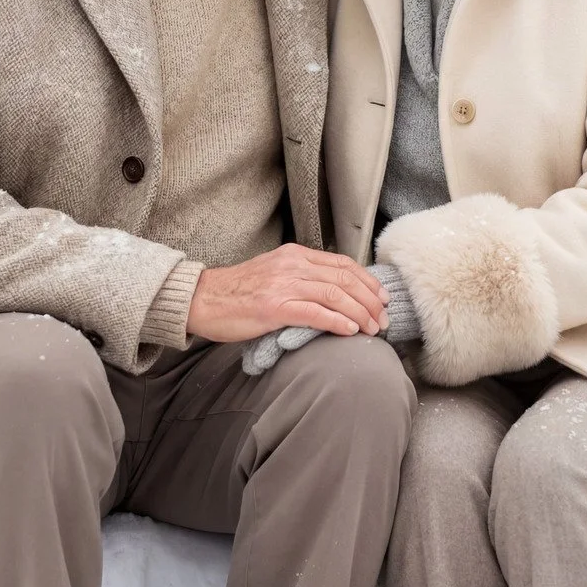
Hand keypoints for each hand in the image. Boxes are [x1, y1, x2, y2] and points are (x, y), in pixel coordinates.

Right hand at [186, 243, 387, 342]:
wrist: (202, 299)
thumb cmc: (237, 292)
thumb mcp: (273, 274)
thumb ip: (300, 277)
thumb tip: (333, 294)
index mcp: (294, 255)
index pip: (342, 264)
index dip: (368, 282)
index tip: (382, 298)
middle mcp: (292, 265)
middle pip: (345, 279)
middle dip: (370, 300)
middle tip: (384, 319)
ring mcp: (283, 285)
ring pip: (335, 295)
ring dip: (360, 313)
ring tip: (373, 329)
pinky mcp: (274, 307)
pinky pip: (314, 313)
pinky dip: (337, 322)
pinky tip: (350, 331)